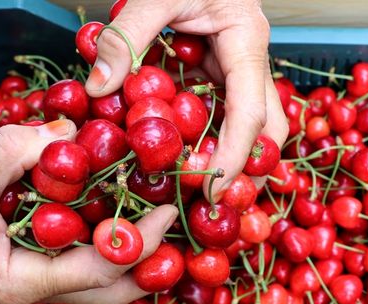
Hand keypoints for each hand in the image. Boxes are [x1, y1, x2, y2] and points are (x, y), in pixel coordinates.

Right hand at [0, 120, 177, 303]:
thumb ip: (11, 154)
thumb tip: (66, 133)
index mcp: (22, 284)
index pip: (98, 271)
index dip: (138, 243)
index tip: (168, 212)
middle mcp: (38, 292)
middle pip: (113, 291)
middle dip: (153, 264)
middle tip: (180, 224)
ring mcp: (40, 284)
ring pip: (104, 284)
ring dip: (138, 259)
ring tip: (166, 223)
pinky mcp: (39, 267)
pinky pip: (87, 264)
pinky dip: (112, 245)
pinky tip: (129, 217)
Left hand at [86, 0, 288, 198]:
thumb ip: (126, 38)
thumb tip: (98, 90)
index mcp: (246, 41)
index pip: (252, 113)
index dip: (234, 156)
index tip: (211, 188)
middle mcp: (251, 61)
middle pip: (269, 129)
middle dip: (249, 168)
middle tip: (217, 202)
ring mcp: (240, 68)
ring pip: (253, 126)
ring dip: (234, 160)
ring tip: (204, 192)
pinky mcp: (223, 72)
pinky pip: (227, 114)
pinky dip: (213, 140)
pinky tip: (188, 158)